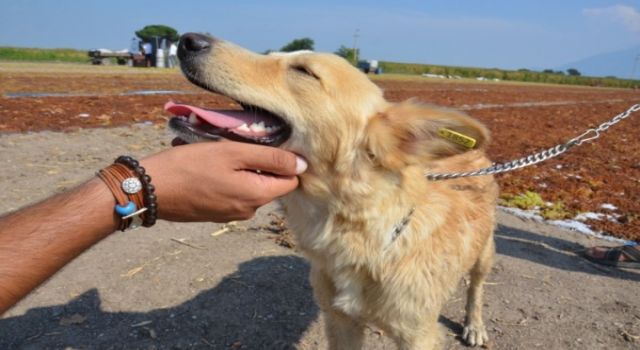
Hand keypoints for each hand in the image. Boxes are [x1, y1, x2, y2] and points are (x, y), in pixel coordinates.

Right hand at [141, 141, 306, 221]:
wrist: (150, 190)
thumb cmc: (191, 167)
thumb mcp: (233, 153)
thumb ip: (271, 158)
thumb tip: (302, 164)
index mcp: (257, 196)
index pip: (291, 181)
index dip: (285, 160)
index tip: (268, 143)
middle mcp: (248, 210)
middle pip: (269, 182)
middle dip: (257, 161)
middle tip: (235, 143)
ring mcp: (230, 214)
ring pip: (248, 184)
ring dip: (237, 166)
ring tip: (214, 151)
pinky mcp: (214, 213)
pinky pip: (229, 191)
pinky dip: (223, 176)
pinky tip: (204, 164)